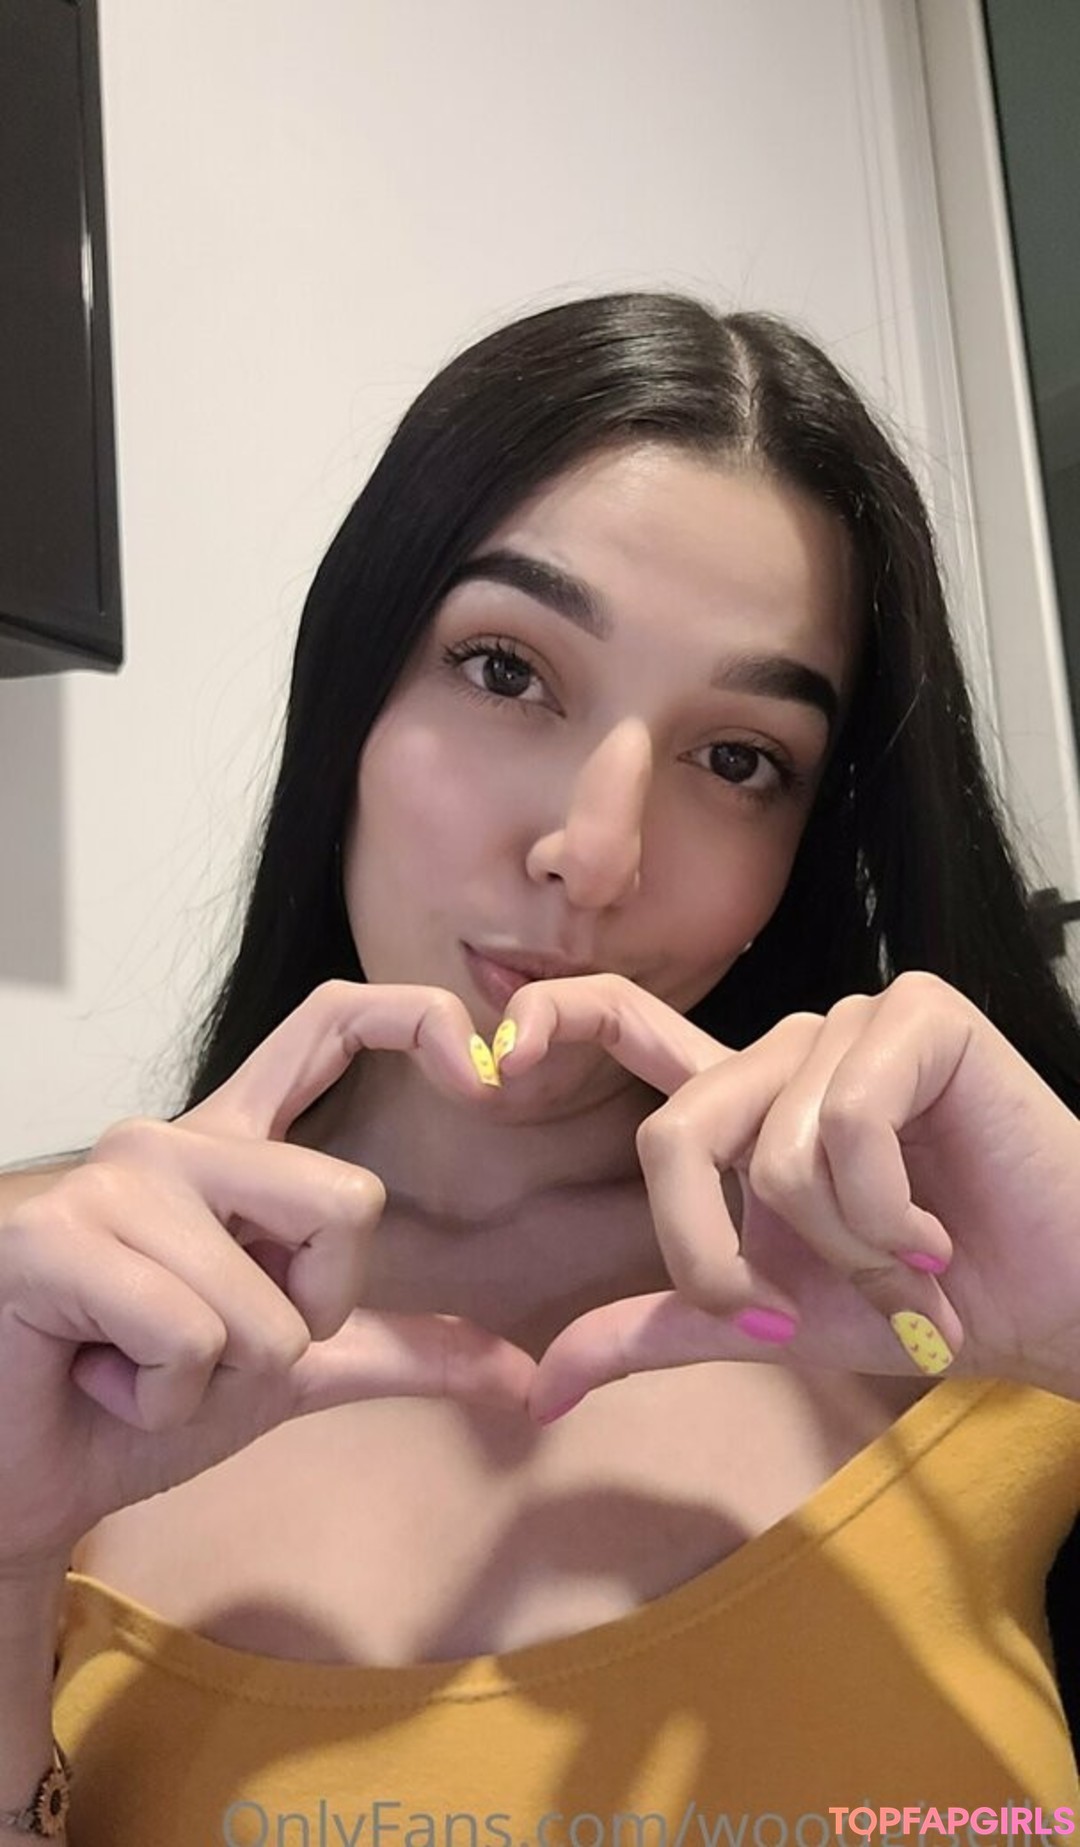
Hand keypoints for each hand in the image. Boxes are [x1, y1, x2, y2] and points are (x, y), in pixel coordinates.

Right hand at [0, 981, 535, 1575]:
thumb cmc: (138, 1407)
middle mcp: (176, 1142)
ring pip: (267, 1305)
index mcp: (233, 1150)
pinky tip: (100, 1378)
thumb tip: (522, 1381)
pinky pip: (188, 1337)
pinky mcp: (55, 1236)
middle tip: (212, 1347)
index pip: (330, 1024)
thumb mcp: (294, 1372)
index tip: (486, 1074)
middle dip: (305, 1320)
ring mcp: (113, 1179)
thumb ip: (402, 1354)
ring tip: (137, 1367)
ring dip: (217, 1380)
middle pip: (346, 1204)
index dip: (416, 1018)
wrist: (25, 1481)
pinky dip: (160, 1396)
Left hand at [489, 972, 1079, 1417]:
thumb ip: (657, 1330)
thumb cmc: (915, 1308)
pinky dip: (890, 1215)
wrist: (1050, 1307)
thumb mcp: (768, 1322)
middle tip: (812, 1313)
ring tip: (912, 1271)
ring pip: (775, 1152)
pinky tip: (941, 1235)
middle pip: (677, 1137)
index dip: (554, 1019)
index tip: (495, 1061)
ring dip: (846, 1254)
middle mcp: (783, 1050)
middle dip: (731, 1260)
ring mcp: (849, 1024)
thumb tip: (540, 1390)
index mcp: (741, 1103)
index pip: (624, 1025)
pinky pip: (846, 1123)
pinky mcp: (917, 1013)